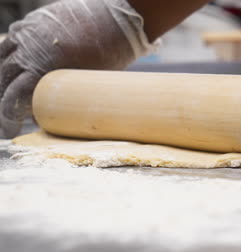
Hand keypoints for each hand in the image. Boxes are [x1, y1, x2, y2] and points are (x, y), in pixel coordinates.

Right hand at [0, 0, 155, 137]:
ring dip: (6, 78)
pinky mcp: (32, 22)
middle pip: (5, 79)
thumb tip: (54, 114)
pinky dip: (10, 56)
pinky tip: (16, 66)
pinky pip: (12, 41)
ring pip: (4, 59)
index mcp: (42, 67)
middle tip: (9, 117)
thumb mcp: (88, 81)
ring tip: (11, 93)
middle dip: (5, 99)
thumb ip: (67, 96)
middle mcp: (29, 49)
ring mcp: (28, 32)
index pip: (14, 97)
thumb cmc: (110, 52)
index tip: (10, 130)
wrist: (116, 19)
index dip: (9, 118)